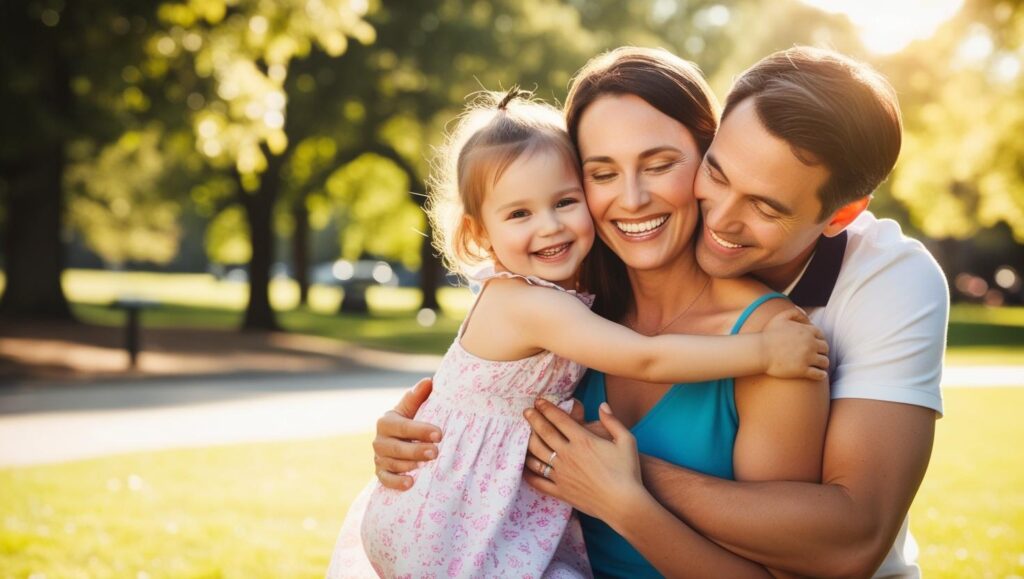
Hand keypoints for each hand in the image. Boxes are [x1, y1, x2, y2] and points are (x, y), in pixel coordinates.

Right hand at [372, 377, 441, 489]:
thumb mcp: (412, 409)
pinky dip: (397, 482)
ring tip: (425, 467)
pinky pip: (386, 480)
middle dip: (417, 450)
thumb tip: (428, 381)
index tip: (439, 434)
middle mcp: (379, 440)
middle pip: (397, 447)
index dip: (421, 430)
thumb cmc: (409, 422)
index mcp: (387, 421)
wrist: (398, 442)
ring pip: (393, 464)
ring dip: (409, 466)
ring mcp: (379, 458)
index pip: (403, 426)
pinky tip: (410, 484)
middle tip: (436, 452)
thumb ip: (418, 396)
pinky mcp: (380, 473)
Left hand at [522, 399, 647, 522]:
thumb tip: (603, 405)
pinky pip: (538, 481)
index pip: (558, 419)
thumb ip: (613, 421)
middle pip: (543, 433)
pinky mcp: (561, 491)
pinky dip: (528, 473)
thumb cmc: (628, 471)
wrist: (624, 504)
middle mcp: (568, 455)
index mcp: (583, 440)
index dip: (546, 408)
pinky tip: (524, 467)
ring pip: (536, 455)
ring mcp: (562, 474)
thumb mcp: (627, 441)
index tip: (538, 401)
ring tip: (524, 436)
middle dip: (533, 419)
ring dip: (528, 442)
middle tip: (526, 411)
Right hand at [761, 309, 829, 380]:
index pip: (822, 336)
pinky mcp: (803, 370)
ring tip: (818, 366)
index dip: (819, 340)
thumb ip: (795, 312)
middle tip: (817, 356)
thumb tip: (808, 317)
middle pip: (825, 349)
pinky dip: (822, 375)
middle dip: (822, 352)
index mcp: (807, 331)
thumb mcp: (781, 317)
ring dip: (823, 364)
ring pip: (825, 362)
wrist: (759, 351)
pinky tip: (819, 375)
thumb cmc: (768, 334)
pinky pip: (820, 374)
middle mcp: (810, 344)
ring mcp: (807, 358)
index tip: (815, 345)